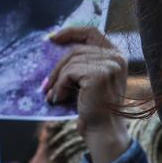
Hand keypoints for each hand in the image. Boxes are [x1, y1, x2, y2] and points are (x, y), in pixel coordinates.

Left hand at [45, 27, 129, 162]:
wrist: (103, 131)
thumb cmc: (94, 108)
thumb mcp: (91, 79)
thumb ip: (83, 62)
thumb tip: (55, 46)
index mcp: (116, 55)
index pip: (92, 32)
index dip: (71, 32)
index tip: (52, 37)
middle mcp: (116, 57)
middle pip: (76, 49)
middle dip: (57, 66)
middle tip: (45, 84)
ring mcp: (109, 65)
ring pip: (71, 61)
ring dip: (57, 80)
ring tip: (52, 95)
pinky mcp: (99, 75)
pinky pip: (69, 73)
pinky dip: (59, 87)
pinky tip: (58, 99)